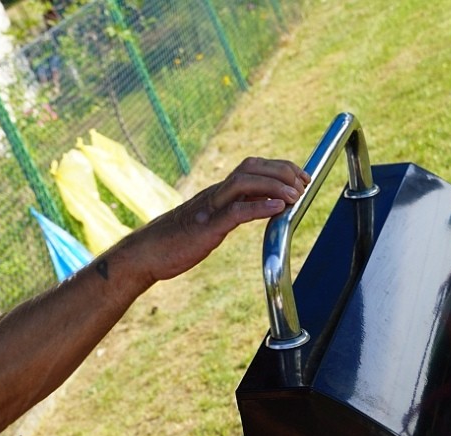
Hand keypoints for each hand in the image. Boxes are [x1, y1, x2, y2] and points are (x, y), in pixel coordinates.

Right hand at [109, 157, 309, 286]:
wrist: (146, 253)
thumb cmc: (177, 241)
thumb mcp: (210, 222)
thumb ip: (232, 212)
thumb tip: (259, 208)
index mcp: (217, 193)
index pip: (252, 167)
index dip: (279, 167)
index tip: (300, 177)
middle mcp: (215, 194)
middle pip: (251, 167)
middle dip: (282, 171)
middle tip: (304, 183)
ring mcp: (209, 209)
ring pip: (244, 183)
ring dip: (275, 185)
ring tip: (296, 195)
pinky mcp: (206, 228)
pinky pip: (236, 212)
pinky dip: (260, 206)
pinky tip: (279, 208)